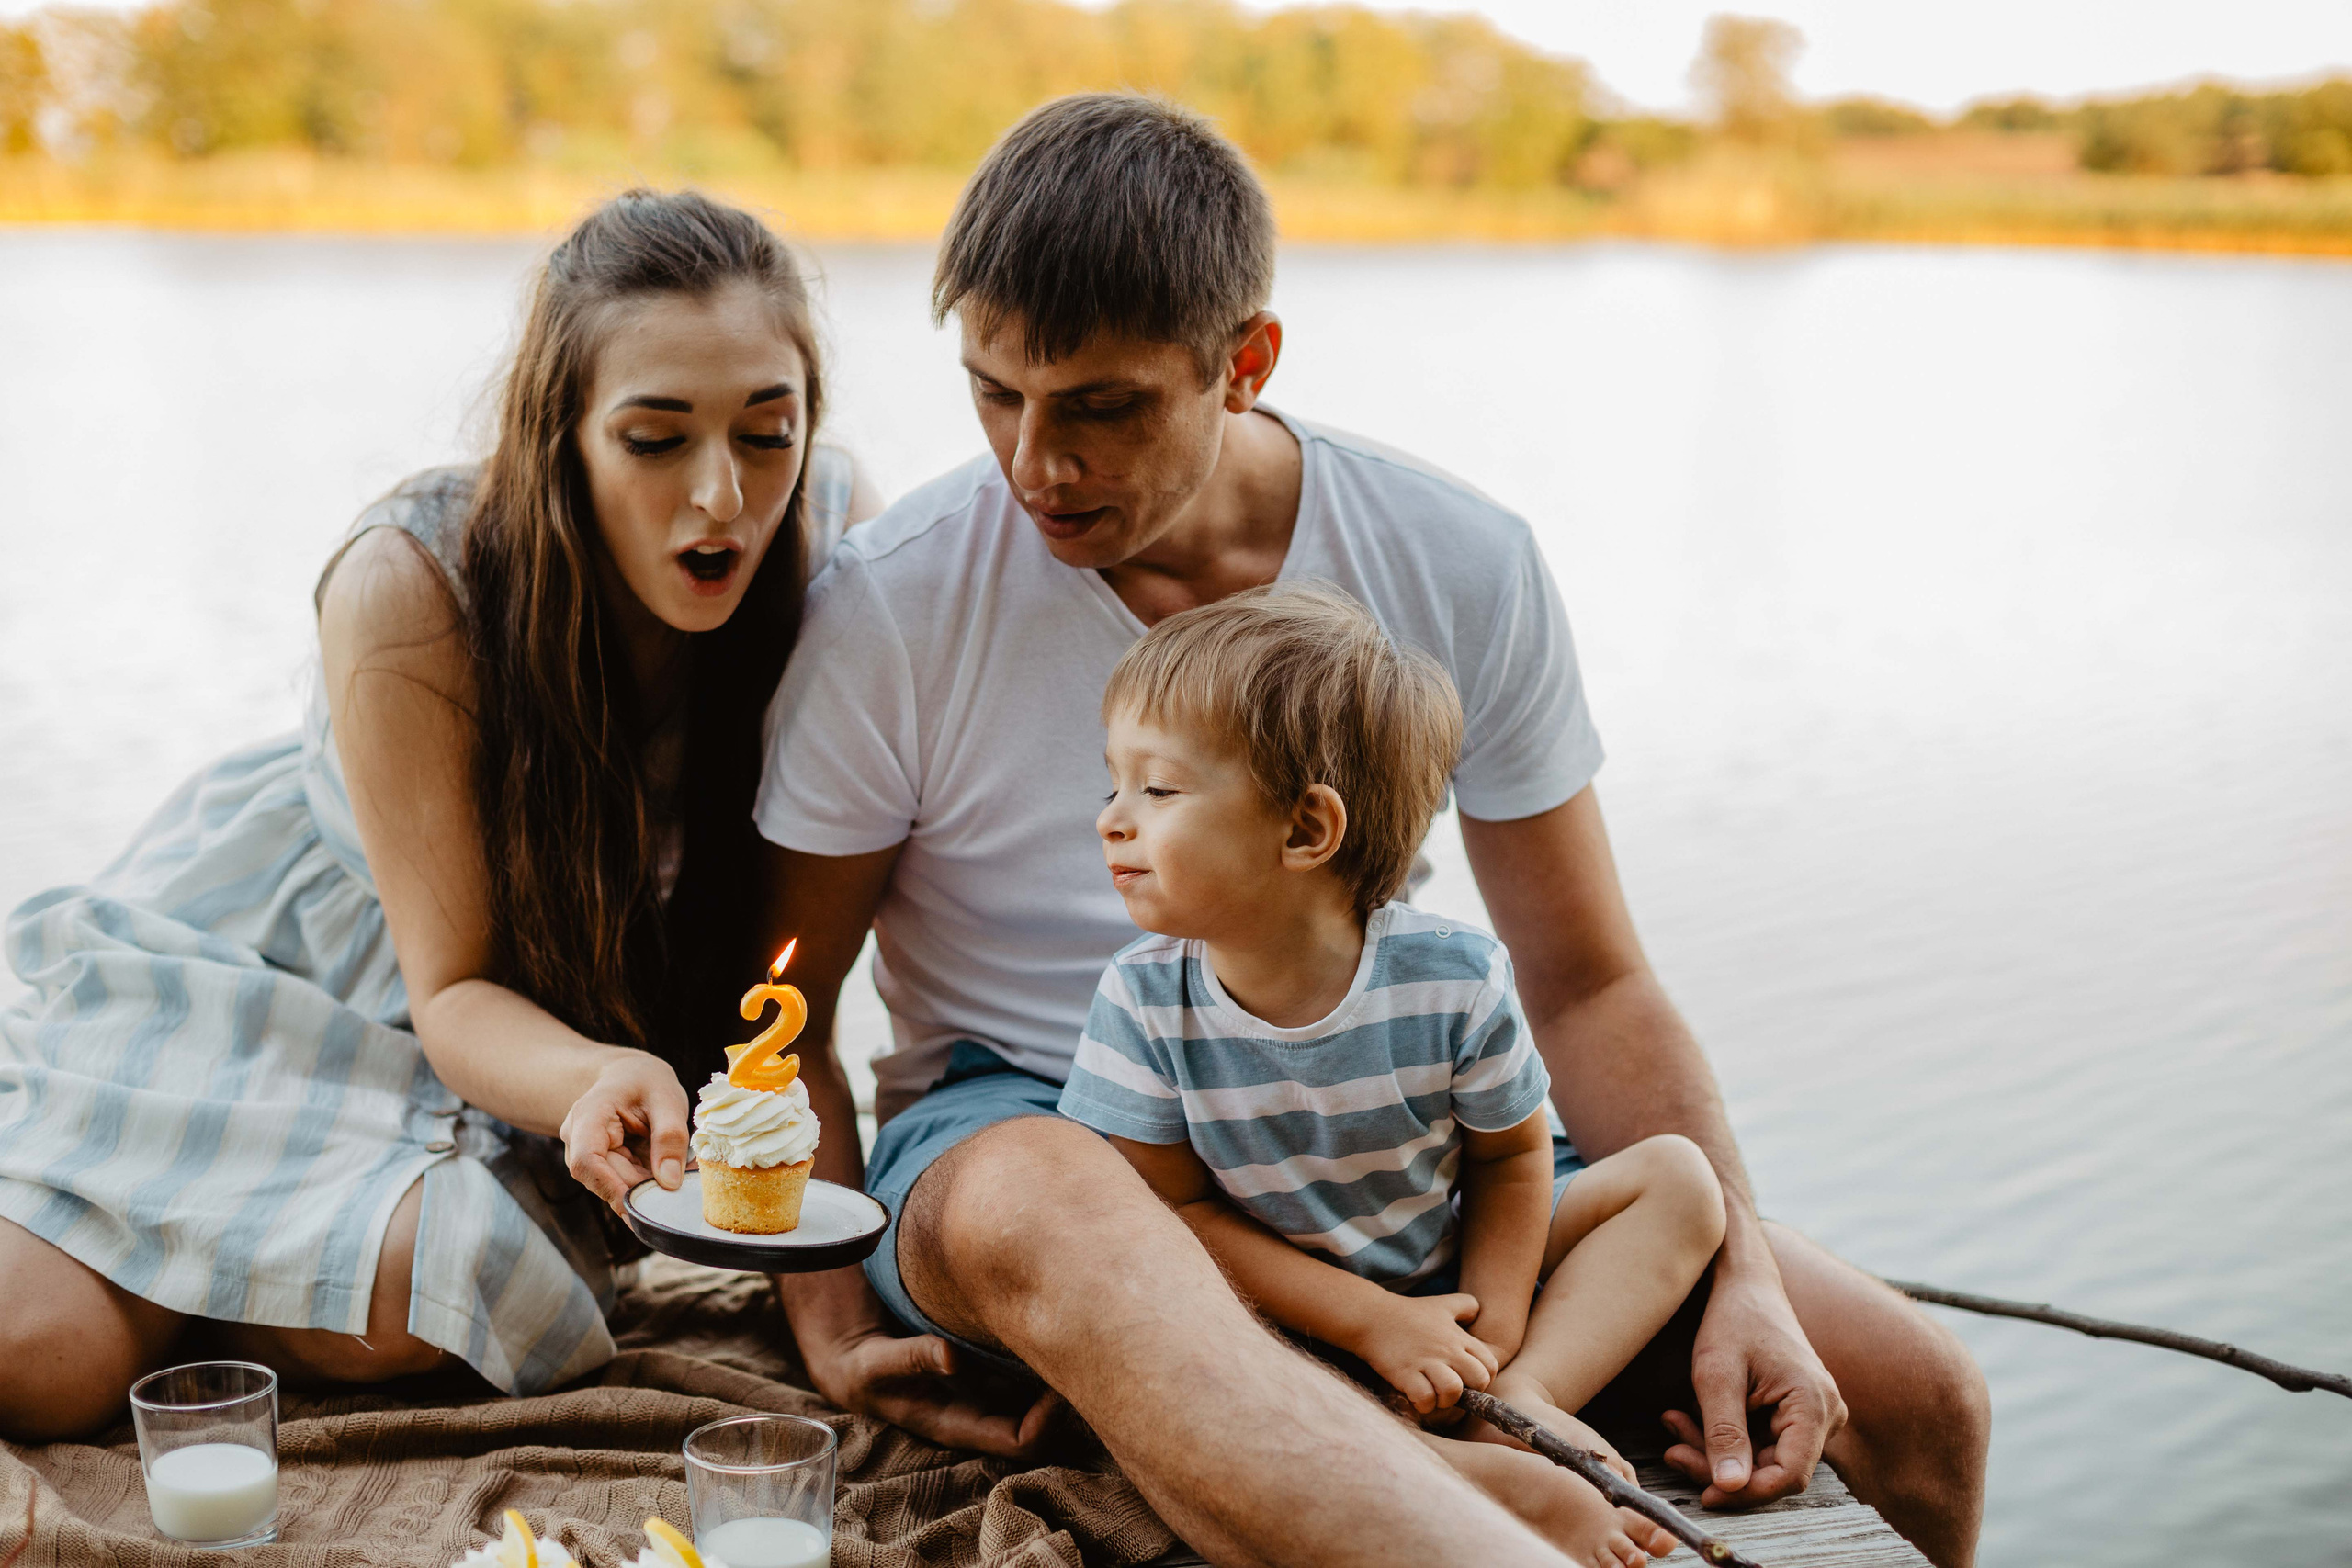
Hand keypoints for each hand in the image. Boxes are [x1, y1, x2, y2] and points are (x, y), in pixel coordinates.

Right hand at [559, 1050, 690, 1211]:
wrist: (629, 1074)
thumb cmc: (646, 1081)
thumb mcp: (667, 1100)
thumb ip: (670, 1138)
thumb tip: (669, 1183)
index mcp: (590, 1114)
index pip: (587, 1161)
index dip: (610, 1189)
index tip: (640, 1207)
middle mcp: (577, 1136)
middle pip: (602, 1178)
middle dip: (638, 1188)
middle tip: (675, 1190)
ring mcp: (583, 1151)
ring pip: (611, 1183)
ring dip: (642, 1185)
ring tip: (671, 1169)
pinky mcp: (597, 1162)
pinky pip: (619, 1180)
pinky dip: (642, 1180)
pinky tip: (660, 1169)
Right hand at [800, 1313, 1060, 1458]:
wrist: (850, 1362)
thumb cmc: (864, 1369)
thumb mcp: (877, 1365)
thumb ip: (912, 1359)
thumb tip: (952, 1357)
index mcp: (957, 1424)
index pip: (1019, 1441)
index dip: (1047, 1422)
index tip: (1060, 1386)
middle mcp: (978, 1413)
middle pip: (1041, 1424)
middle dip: (1065, 1399)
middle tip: (1084, 1357)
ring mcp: (983, 1392)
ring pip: (1037, 1397)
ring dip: (1057, 1375)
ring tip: (1076, 1337)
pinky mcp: (984, 1369)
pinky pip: (1026, 1369)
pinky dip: (1040, 1353)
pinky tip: (1049, 1323)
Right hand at [1348, 1292, 1500, 1415]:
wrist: (1372, 1316)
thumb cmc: (1408, 1313)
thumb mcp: (1442, 1304)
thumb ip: (1465, 1305)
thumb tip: (1479, 1311)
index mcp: (1459, 1337)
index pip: (1490, 1366)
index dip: (1481, 1378)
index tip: (1464, 1379)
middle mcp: (1447, 1349)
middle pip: (1478, 1381)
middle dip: (1468, 1393)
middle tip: (1449, 1390)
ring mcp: (1426, 1361)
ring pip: (1452, 1391)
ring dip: (1444, 1400)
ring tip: (1432, 1394)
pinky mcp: (1405, 1373)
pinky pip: (1424, 1398)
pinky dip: (1423, 1404)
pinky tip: (1415, 1395)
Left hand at [1661, 1265, 1846, 1507]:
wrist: (1745, 1284)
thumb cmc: (1732, 1319)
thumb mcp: (1716, 1376)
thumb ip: (1724, 1433)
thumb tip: (1729, 1488)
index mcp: (1814, 1403)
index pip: (1788, 1476)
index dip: (1747, 1493)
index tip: (1705, 1492)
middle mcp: (1825, 1414)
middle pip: (1773, 1471)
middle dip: (1720, 1467)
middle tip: (1673, 1452)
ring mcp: (1813, 1415)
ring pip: (1762, 1459)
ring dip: (1714, 1451)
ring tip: (1674, 1425)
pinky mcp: (1796, 1413)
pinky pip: (1760, 1442)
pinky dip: (1723, 1437)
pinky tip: (1687, 1420)